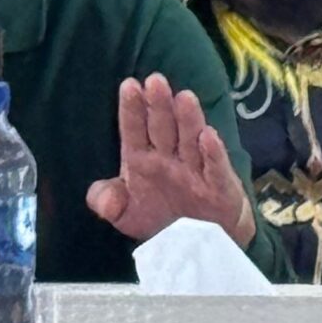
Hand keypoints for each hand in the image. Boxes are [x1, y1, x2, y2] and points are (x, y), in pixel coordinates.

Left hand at [86, 73, 257, 245]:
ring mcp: (195, 169)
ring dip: (188, 119)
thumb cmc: (161, 218)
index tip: (129, 86)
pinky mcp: (218, 186)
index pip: (135, 130)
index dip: (133, 109)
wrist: (200, 242)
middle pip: (163, 127)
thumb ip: (108, 203)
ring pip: (190, 139)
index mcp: (143, 159)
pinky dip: (213, 153)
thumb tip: (103, 201)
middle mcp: (169, 158)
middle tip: (155, 80)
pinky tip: (208, 135)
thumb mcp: (126, 216)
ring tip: (183, 97)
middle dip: (159, 104)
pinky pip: (214, 168)